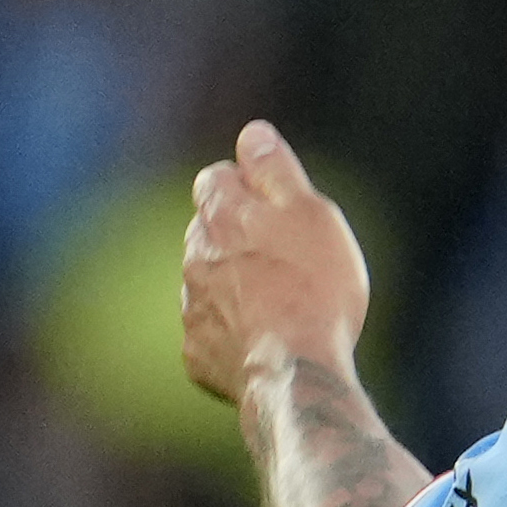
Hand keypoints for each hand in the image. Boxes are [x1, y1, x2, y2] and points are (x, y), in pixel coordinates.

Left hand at [181, 121, 371, 406]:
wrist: (296, 372)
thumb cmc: (314, 288)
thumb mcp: (311, 214)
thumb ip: (276, 171)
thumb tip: (252, 134)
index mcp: (222, 214)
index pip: (216, 178)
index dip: (247, 185)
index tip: (278, 205)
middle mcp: (195, 256)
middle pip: (209, 230)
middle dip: (238, 235)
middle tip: (288, 255)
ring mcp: (192, 307)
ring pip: (207, 280)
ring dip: (235, 283)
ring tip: (282, 302)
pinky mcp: (197, 353)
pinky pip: (212, 330)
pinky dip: (232, 329)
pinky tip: (267, 339)